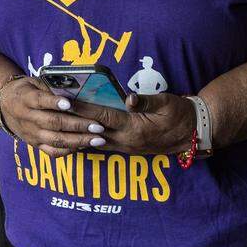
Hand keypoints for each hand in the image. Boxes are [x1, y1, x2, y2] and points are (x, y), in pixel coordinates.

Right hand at [0, 77, 106, 158]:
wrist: (4, 107)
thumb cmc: (26, 90)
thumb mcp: (33, 81)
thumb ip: (50, 85)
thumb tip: (76, 86)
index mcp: (25, 99)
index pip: (40, 101)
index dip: (54, 102)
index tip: (70, 104)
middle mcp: (27, 118)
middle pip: (53, 123)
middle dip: (78, 125)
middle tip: (99, 125)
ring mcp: (31, 134)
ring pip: (56, 140)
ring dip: (79, 141)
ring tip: (98, 139)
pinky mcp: (35, 145)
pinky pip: (53, 152)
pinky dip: (69, 150)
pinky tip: (85, 146)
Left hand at [64, 92, 196, 156]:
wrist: (192, 134)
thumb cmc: (180, 115)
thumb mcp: (167, 103)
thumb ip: (146, 100)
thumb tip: (128, 98)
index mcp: (135, 129)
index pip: (102, 118)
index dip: (83, 109)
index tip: (66, 101)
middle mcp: (126, 141)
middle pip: (93, 131)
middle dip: (73, 121)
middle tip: (54, 110)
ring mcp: (126, 148)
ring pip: (95, 141)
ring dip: (78, 132)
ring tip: (60, 121)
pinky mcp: (127, 149)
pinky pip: (102, 145)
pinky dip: (88, 139)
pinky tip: (76, 133)